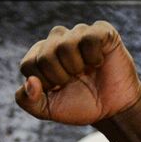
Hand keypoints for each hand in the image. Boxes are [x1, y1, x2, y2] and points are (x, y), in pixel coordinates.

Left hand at [15, 22, 140, 125]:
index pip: (28, 64)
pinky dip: (94, 57)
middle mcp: (56, 40)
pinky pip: (89, 38)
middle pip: (45, 55)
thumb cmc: (79, 105)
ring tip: (86, 72)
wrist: (112, 109)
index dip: (44, 83)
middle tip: (74, 81)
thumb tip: (30, 81)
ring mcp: (78, 33)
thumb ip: (28, 100)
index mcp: (40, 56)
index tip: (58, 88)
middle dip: (60, 77)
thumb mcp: (48, 110)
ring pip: (65, 45)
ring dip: (77, 68)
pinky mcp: (101, 31)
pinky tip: (99, 62)